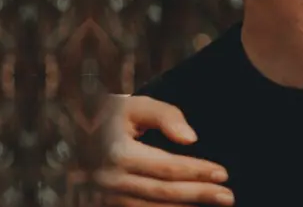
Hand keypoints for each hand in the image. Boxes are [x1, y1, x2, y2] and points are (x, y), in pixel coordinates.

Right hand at [95, 95, 233, 205]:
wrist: (74, 129)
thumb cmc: (112, 113)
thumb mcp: (138, 105)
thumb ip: (166, 116)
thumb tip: (191, 139)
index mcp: (118, 153)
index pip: (167, 167)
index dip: (197, 171)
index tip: (224, 173)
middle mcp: (109, 179)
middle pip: (163, 192)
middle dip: (198, 194)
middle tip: (228, 196)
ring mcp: (105, 195)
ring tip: (214, 204)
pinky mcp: (104, 203)